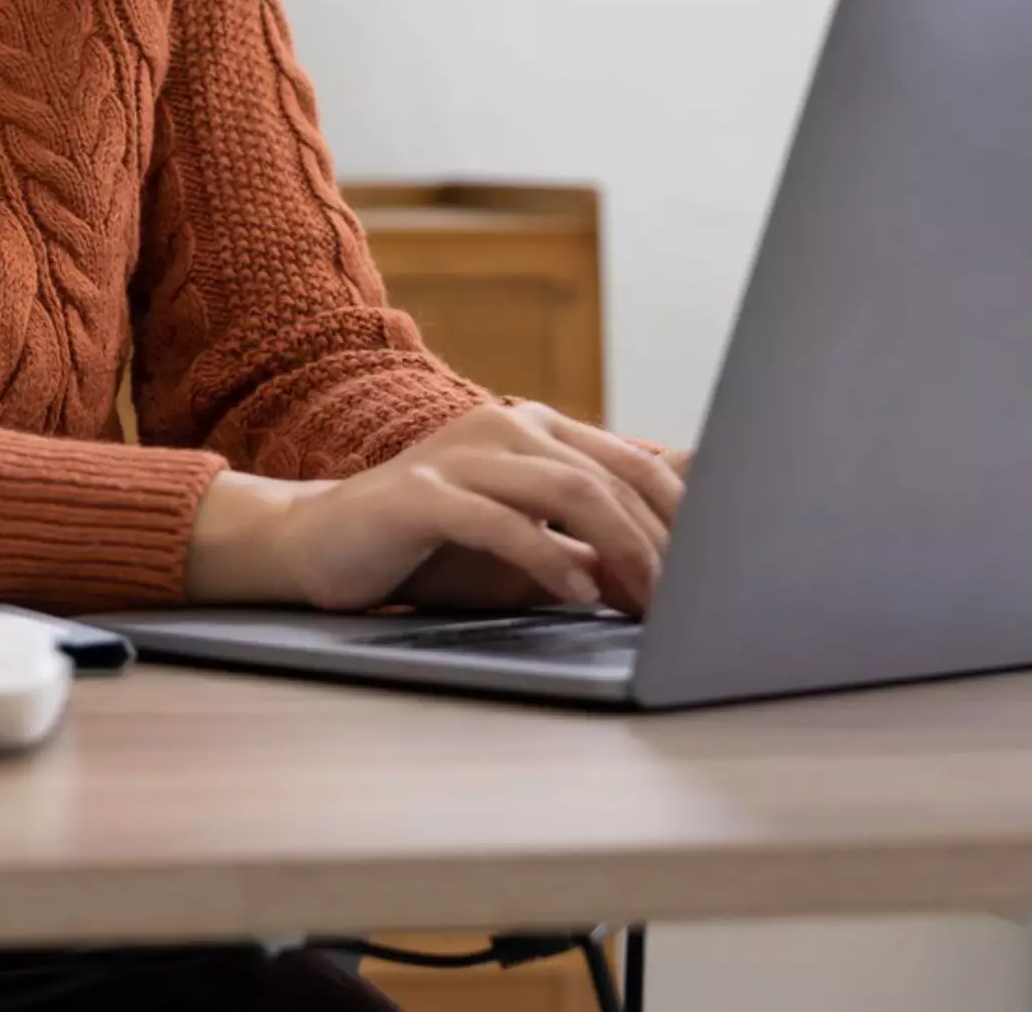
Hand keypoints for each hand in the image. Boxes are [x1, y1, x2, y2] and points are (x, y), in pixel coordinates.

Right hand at [179, 400, 684, 614]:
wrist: (318, 543)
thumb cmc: (429, 550)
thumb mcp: (522, 541)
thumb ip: (584, 539)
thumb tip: (669, 564)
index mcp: (533, 427)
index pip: (632, 464)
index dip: (680, 521)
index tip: (714, 576)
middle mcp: (503, 425)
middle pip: (608, 478)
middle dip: (660, 546)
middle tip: (689, 606)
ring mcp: (460, 453)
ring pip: (566, 490)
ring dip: (620, 552)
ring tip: (647, 603)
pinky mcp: (420, 494)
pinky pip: (499, 521)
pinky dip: (547, 557)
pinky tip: (576, 592)